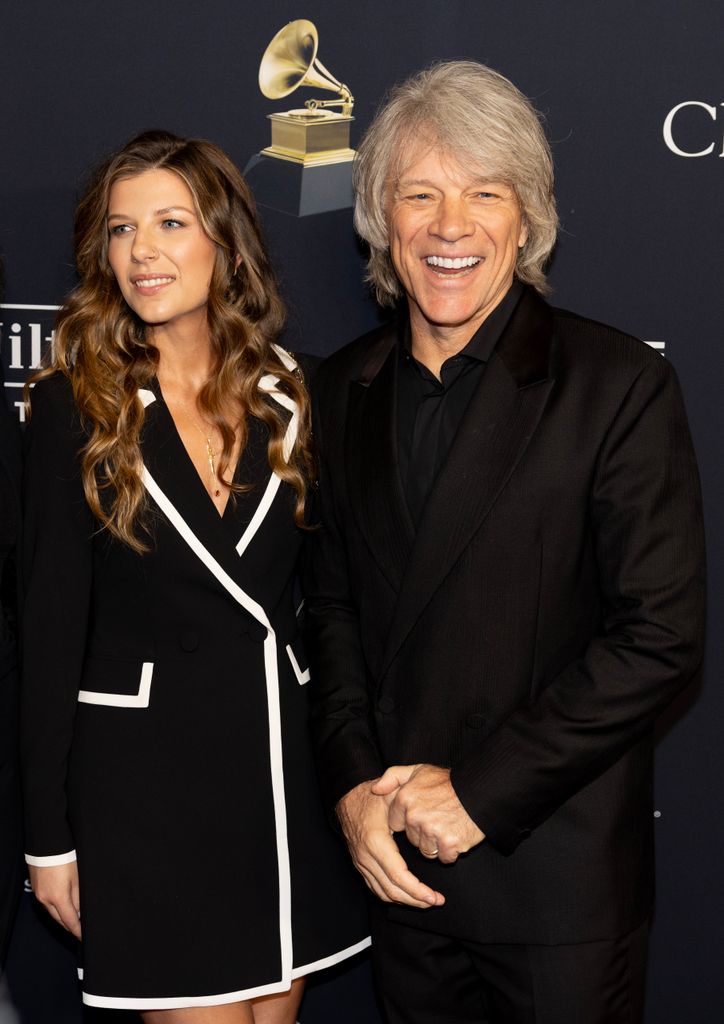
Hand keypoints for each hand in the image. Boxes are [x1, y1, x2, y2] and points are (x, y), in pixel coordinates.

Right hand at [29, 861, 81, 938]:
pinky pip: (46, 904)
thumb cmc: (66, 858)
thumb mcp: (78, 878)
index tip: (83, 937)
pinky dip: (55, 908)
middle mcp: (46, 899)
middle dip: (69, 926)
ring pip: (52, 912)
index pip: (70, 921)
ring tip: (72, 919)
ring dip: (62, 917)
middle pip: (59, 919)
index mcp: (58, 897)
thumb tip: (80, 912)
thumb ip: (78, 897)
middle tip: (79, 930)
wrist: (48, 844)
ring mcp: (39, 894)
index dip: (77, 930)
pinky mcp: (36, 889)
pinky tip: (61, 906)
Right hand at [336, 780, 444, 907]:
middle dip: (416, 900)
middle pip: (391, 890)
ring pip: (383, 893)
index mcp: (376, 841)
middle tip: (436, 901)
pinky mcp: (360, 865)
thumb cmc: (372, 797)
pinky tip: (408, 896)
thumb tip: (420, 811)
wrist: (347, 799)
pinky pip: (375, 888)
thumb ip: (406, 796)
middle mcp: (366, 857)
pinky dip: (392, 896)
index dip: (417, 890)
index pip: (398, 875)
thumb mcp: (391, 791)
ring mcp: (361, 863)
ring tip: (426, 901)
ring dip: (406, 901)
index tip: (434, 896)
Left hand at [372, 764, 484, 863]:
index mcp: (404, 798)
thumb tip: (374, 790)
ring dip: (437, 843)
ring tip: (448, 825)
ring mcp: (431, 831)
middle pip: (411, 839)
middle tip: (438, 817)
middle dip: (423, 833)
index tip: (422, 811)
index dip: (408, 820)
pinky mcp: (448, 844)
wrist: (480, 790)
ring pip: (426, 850)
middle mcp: (415, 816)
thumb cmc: (448, 782)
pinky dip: (451, 851)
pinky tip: (457, 834)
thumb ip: (393, 777)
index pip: (395, 823)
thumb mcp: (418, 770)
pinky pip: (443, 858)